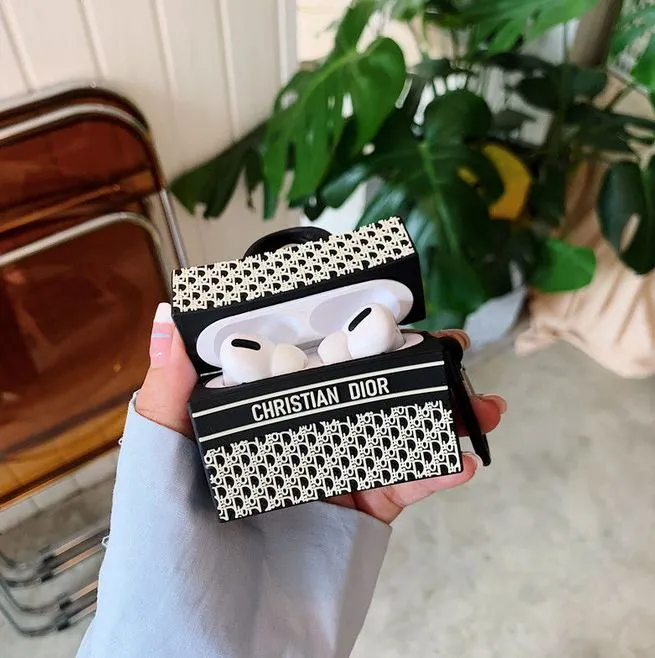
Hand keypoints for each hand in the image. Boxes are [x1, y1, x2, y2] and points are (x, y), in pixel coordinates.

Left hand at [135, 304, 504, 524]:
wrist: (200, 642)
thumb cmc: (164, 547)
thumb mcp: (157, 459)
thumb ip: (167, 390)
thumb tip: (165, 314)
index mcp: (257, 417)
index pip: (310, 363)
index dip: (349, 334)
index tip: (385, 312)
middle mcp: (300, 440)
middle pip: (364, 394)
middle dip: (412, 370)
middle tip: (452, 350)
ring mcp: (334, 478)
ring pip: (396, 435)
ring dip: (442, 416)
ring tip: (481, 404)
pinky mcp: (357, 520)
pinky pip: (403, 488)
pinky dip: (436, 471)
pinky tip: (461, 458)